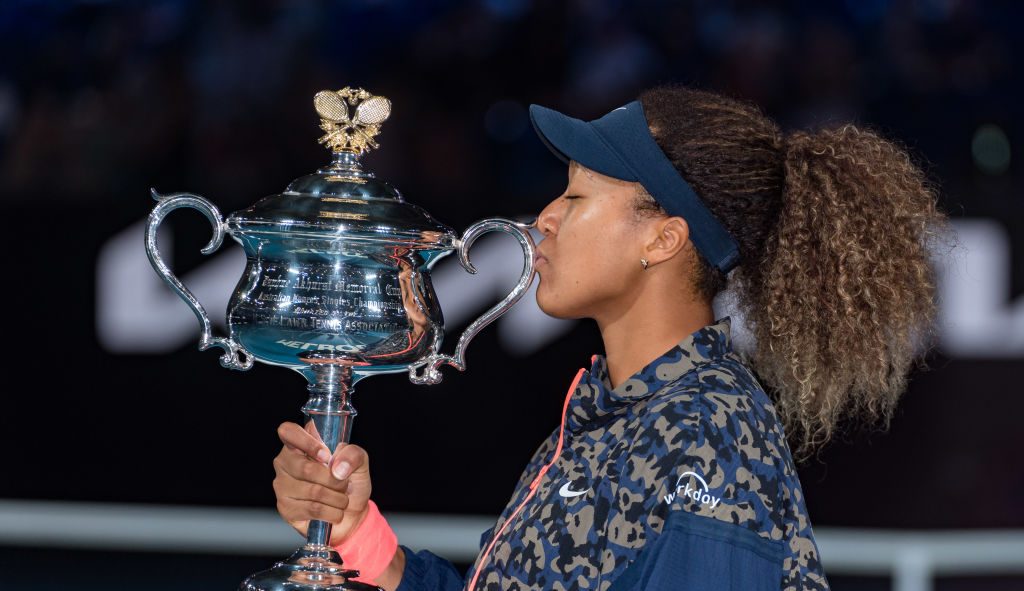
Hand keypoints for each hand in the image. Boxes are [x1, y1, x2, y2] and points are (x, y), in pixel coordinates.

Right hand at [272, 421, 372, 545]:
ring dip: (337, 498)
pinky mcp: (285, 508)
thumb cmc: (350, 481)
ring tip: (342, 499)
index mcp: (299, 443)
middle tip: (343, 484)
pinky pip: (312, 509)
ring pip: (312, 491)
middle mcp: (285, 462)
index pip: (288, 432)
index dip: (307, 443)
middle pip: (305, 468)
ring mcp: (282, 485)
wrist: (352, 514)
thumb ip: (353, 454)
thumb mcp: (360, 461)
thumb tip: (337, 468)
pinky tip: (334, 511)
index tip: (326, 456)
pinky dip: (331, 512)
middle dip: (334, 480)